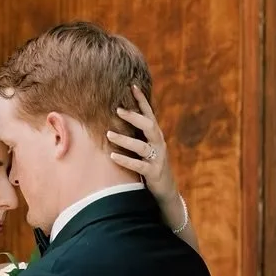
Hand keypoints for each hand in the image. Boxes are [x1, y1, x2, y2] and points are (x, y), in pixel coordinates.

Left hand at [107, 85, 178, 206]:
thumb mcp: (147, 146)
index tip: (132, 86)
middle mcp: (159, 144)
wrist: (166, 189)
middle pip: (149, 126)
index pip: (149, 114)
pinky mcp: (153, 173)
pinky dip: (125, 160)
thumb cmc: (152, 164)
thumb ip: (138, 133)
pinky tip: (112, 155)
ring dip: (125, 140)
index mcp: (156, 135)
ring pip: (141, 147)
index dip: (141, 100)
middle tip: (117, 109)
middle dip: (134, 117)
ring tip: (109, 134)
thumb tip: (121, 116)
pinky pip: (139, 166)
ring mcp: (157, 158)